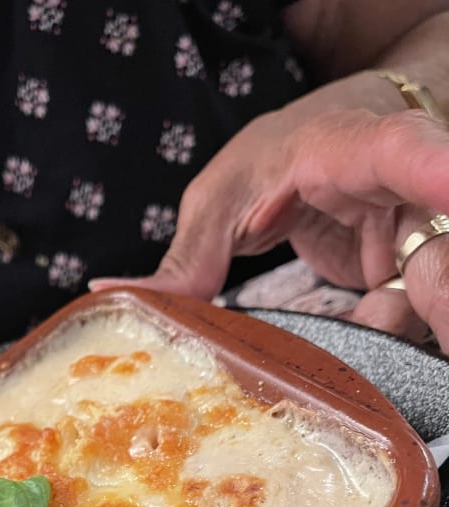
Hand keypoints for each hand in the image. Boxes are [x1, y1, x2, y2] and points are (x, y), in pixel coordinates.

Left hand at [92, 108, 448, 350]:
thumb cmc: (281, 158)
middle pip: (435, 238)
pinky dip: (383, 337)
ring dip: (391, 324)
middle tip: (392, 311)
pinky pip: (412, 314)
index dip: (428, 166)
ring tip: (361, 321)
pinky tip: (361, 332)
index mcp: (347, 147)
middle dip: (432, 286)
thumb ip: (186, 255)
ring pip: (429, 288)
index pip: (396, 148)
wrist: (335, 150)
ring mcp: (415, 228)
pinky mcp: (414, 268)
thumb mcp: (222, 197)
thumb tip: (112, 297)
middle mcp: (399, 185)